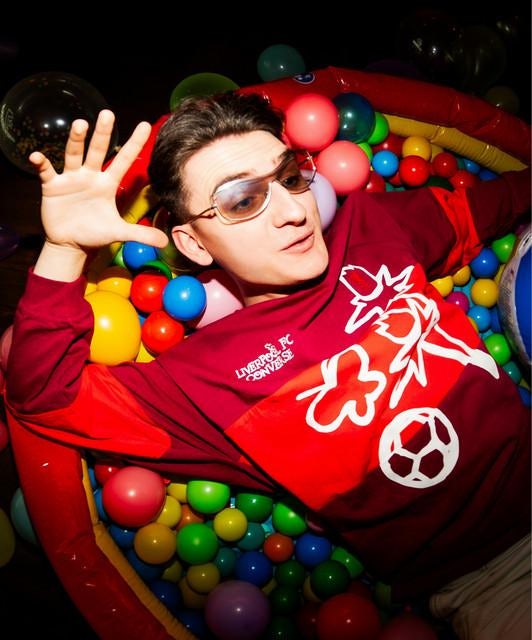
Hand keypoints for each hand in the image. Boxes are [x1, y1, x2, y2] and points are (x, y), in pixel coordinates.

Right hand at [30, 110, 167, 250]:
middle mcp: (90, 176)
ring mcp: (71, 179)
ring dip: (75, 140)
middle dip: (102, 133)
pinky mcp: (53, 187)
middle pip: (97, 151)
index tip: (145, 125)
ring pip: (74, 155)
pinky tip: (38, 157)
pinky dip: (42, 164)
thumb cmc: (95, 233)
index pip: (123, 160)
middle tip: (108, 114)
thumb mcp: (119, 233)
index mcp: (107, 184)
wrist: (71, 244)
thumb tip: (164, 242)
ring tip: (80, 124)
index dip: (134, 144)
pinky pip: (47, 172)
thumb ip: (140, 234)